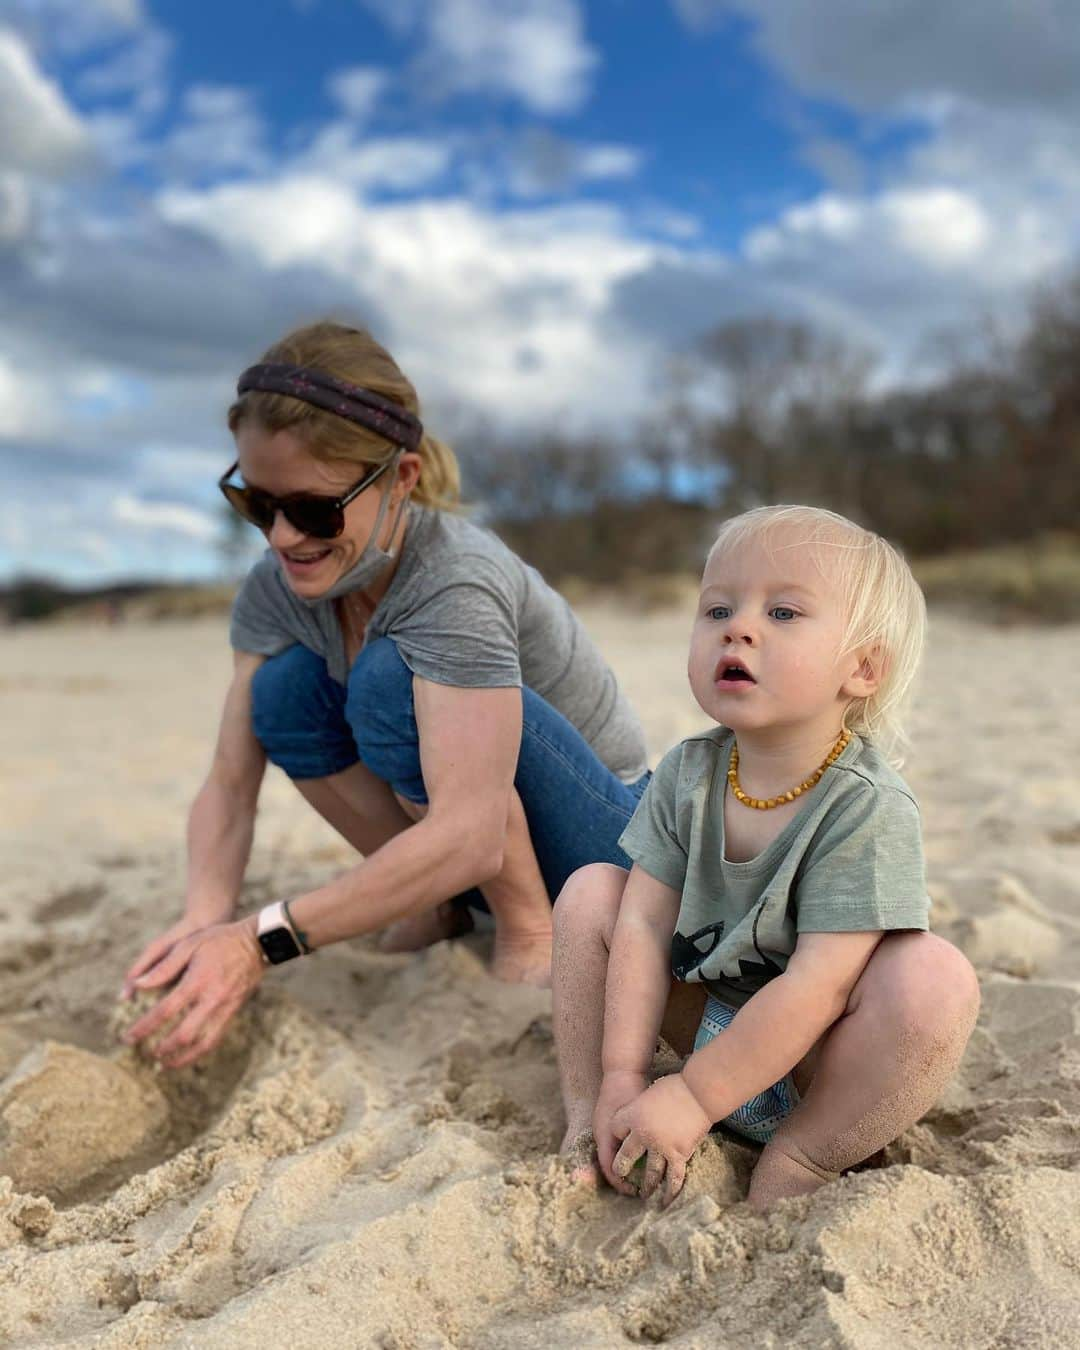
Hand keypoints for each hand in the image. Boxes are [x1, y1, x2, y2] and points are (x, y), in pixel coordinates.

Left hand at [121, 920, 265, 1068]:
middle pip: (184, 1035)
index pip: (165, 1011)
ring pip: (203, 1044)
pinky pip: (216, 1038)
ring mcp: (226, 1008)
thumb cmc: (220, 940)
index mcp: (197, 981)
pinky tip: (188, 1054)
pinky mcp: (234, 1012)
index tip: (129, 1038)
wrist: (258, 943)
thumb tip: (137, 985)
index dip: (144, 1027)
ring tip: (165, 1064)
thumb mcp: (189, 944)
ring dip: (183, 1058)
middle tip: (145, 1053)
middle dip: (163, 1049)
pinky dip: (200, 1051)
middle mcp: (212, 999)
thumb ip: (163, 967)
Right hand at [593, 1070, 648, 1194]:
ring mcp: (606, 1129)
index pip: (608, 1168)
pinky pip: (618, 1146)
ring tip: (644, 1177)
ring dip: (627, 1168)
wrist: (622, 1071)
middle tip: (640, 1190)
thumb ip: (636, 1138)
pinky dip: (629, 1155)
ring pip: (614, 1156)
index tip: (635, 1190)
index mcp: (603, 1135)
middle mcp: (602, 1135)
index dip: (621, 1182)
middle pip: (610, 1165)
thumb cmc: (627, 1092)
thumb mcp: (631, 1117)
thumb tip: (646, 1161)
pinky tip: (645, 1157)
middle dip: (623, 1179)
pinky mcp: (613, 1124)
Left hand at [610, 1073, 712, 1206]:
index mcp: (633, 1114)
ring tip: (643, 1194)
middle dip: (622, 1166)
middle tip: (620, 1175)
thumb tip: (644, 1115)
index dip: (617, 1133)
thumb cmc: (676, 1087)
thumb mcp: (650, 1093)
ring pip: (650, 1171)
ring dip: (647, 1184)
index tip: (621, 1138)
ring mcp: (660, 1146)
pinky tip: (666, 1200)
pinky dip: (670, 1190)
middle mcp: (642, 1133)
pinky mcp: (678, 1154)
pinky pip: (672, 1177)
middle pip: (625, 1155)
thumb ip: (643, 1107)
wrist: (698, 1093)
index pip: (616, 1129)